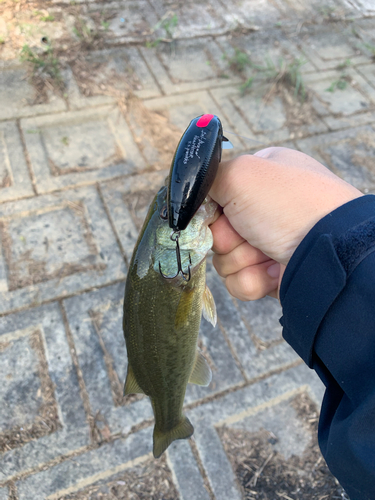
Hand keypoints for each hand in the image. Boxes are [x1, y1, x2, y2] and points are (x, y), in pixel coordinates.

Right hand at [209, 147, 361, 300]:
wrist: (327, 251)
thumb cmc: (289, 203)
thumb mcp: (241, 172)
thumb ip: (207, 178)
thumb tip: (190, 199)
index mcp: (259, 180)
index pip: (214, 196)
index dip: (210, 210)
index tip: (218, 214)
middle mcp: (264, 210)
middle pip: (216, 232)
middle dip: (228, 239)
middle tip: (248, 234)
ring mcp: (268, 243)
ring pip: (225, 260)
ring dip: (241, 260)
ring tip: (267, 253)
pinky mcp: (272, 274)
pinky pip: (240, 282)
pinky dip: (253, 280)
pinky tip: (274, 271)